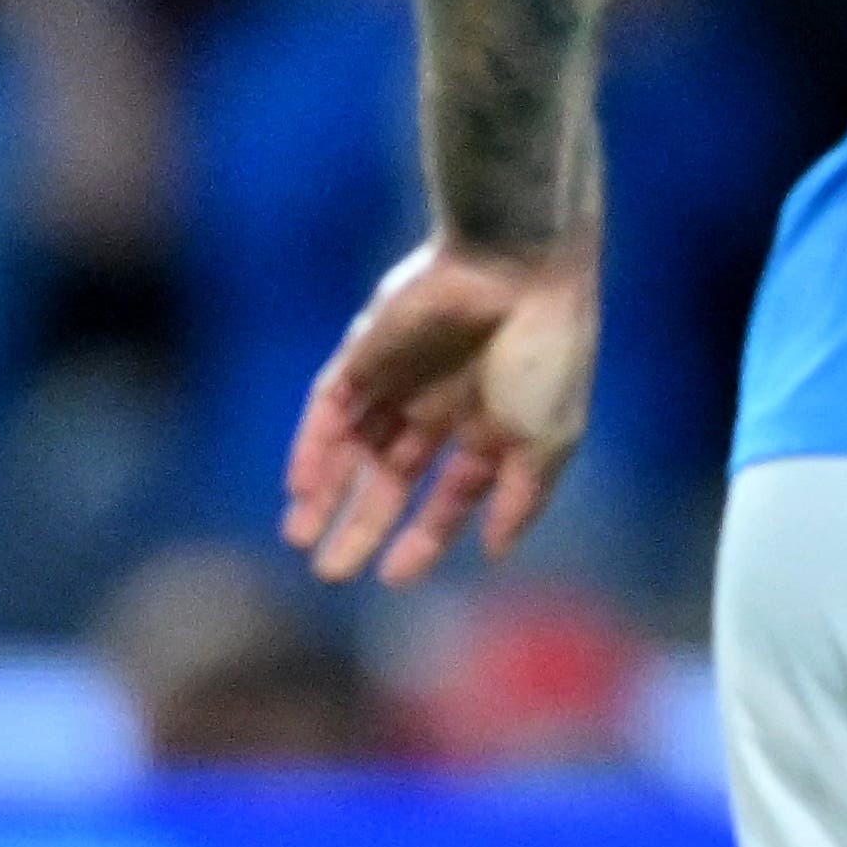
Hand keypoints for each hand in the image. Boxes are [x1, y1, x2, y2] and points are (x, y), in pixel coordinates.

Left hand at [280, 239, 600, 586]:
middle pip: (391, 477)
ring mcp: (401, 379)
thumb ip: (522, 498)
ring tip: (298, 539)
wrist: (519, 267)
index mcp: (493, 426)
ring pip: (352, 447)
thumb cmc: (546, 355)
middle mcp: (443, 406)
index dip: (424, 537)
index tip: (393, 579)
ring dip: (325, 493)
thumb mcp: (548, 440)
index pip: (449, 493)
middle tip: (329, 573)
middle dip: (362, 525)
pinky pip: (330, 407)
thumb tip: (496, 553)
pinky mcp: (364, 353)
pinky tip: (301, 486)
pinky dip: (313, 446)